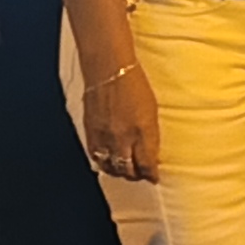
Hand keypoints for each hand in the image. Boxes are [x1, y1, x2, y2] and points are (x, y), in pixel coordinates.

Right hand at [78, 64, 160, 181]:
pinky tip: (108, 162)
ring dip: (119, 172)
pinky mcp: (91, 132)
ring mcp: (105, 136)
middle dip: (136, 176)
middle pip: (129, 171)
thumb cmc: (133, 82)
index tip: (153, 177)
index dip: (151, 175)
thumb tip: (151, 153)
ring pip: (111, 167)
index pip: (147, 164)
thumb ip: (150, 134)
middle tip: (140, 175)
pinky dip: (104, 163)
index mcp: (143, 130)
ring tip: (125, 171)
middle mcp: (123, 137)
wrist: (108, 68)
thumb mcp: (151, 109)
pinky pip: (96, 157)